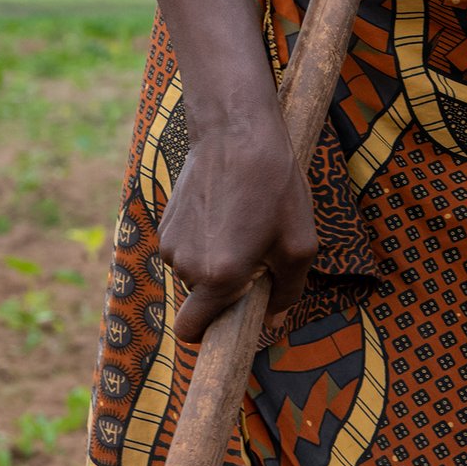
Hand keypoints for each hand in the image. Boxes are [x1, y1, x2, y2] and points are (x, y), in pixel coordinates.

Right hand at [159, 109, 317, 342]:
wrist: (237, 132)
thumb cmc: (276, 186)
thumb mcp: (300, 243)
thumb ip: (288, 291)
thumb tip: (274, 322)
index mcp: (219, 277)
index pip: (192, 332)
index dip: (211, 333)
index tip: (232, 322)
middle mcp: (186, 265)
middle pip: (202, 299)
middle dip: (226, 287)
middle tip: (258, 253)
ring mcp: (170, 243)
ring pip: (194, 270)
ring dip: (216, 259)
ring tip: (245, 221)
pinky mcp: (166, 221)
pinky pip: (186, 245)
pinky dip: (205, 238)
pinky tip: (227, 207)